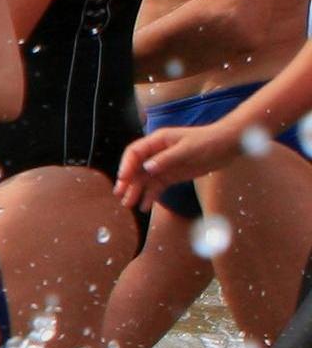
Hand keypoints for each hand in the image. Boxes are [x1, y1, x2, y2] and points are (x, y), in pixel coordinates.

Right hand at [117, 123, 245, 208]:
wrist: (227, 145)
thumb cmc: (208, 141)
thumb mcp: (188, 149)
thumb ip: (167, 158)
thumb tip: (147, 168)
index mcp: (157, 141)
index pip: (134, 153)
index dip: (126, 165)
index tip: (123, 179)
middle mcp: (156, 153)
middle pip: (136, 168)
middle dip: (127, 181)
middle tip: (120, 195)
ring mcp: (164, 165)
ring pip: (144, 179)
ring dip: (136, 191)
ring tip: (128, 204)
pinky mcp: (172, 175)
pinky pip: (157, 186)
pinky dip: (150, 196)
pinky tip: (144, 206)